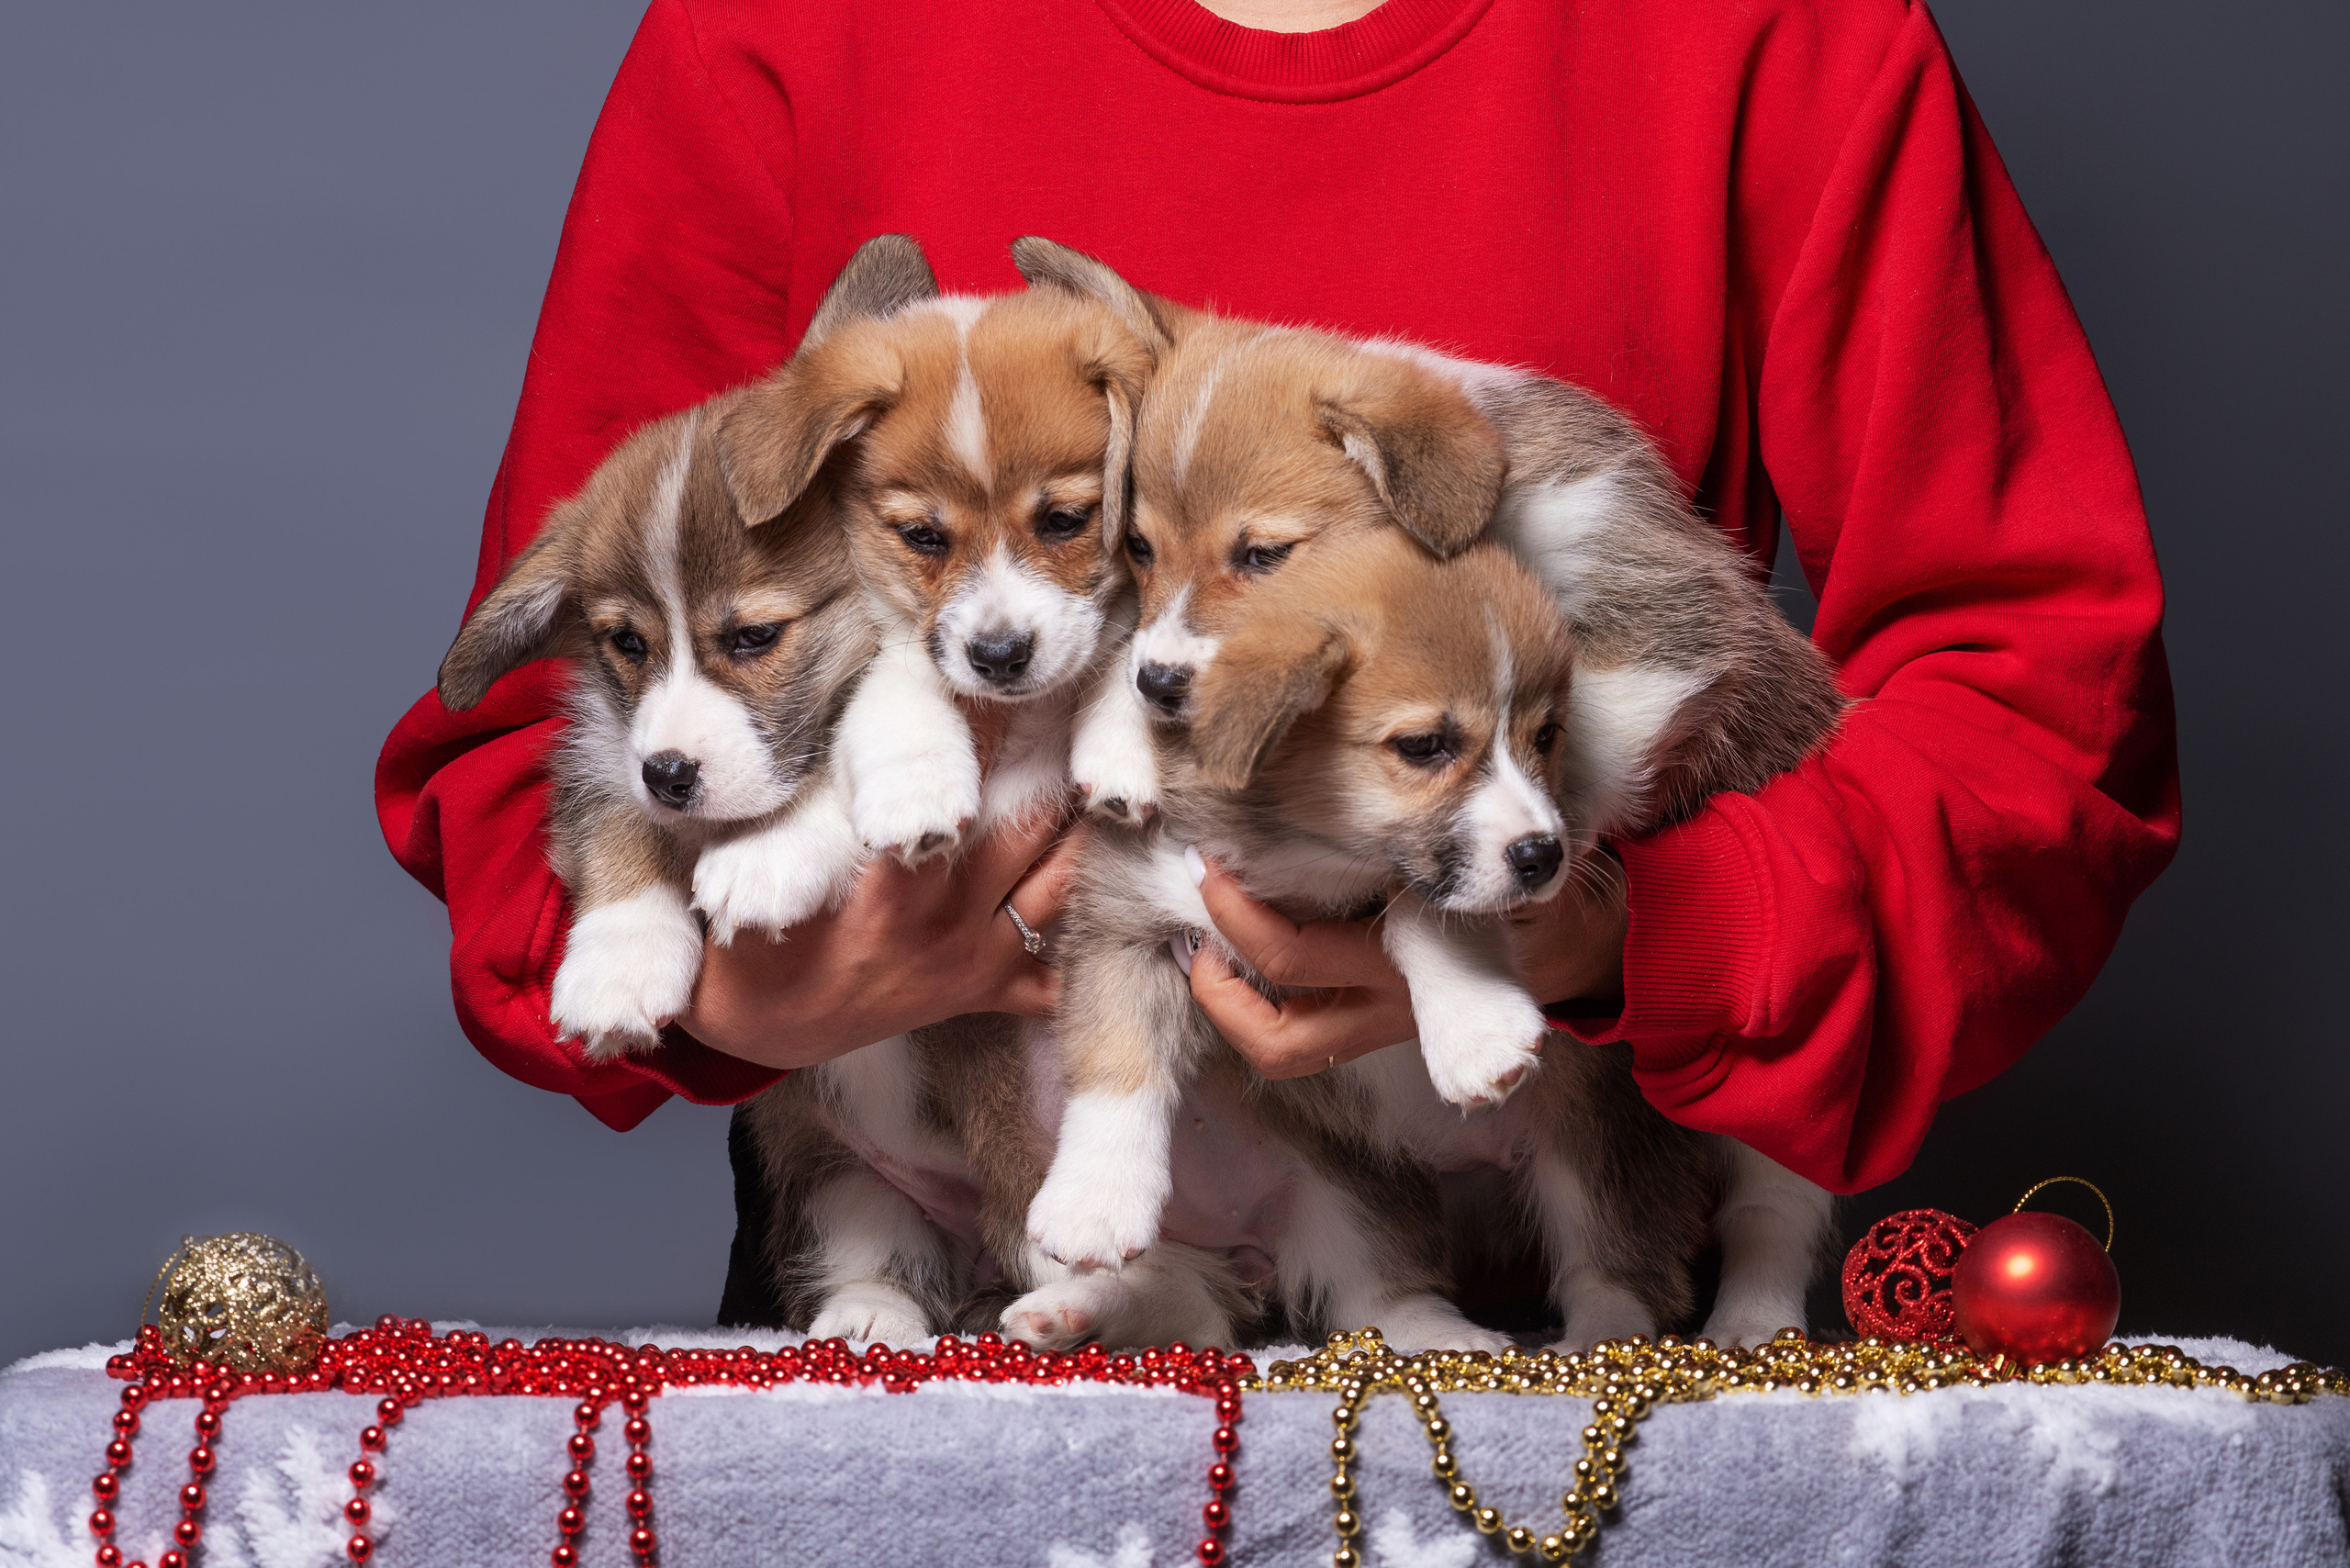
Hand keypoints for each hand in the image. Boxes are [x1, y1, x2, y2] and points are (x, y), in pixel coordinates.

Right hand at [679, 709, 1089, 1068]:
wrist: (758, 1025)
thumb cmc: (760, 930)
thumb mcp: (778, 865)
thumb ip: (826, 807)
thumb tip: (878, 719)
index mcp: (894, 890)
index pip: (955, 794)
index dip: (985, 732)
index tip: (1008, 684)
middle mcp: (948, 926)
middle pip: (1029, 834)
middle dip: (1056, 771)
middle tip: (1083, 713)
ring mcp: (975, 961)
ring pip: (1062, 889)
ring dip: (1086, 835)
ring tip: (1112, 778)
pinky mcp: (984, 992)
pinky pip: (1057, 974)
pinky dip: (1088, 940)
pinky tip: (1120, 897)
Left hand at [1187, 854, 1629, 1078]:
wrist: (1583, 949)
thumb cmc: (1537, 892)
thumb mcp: (1507, 867)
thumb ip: (1474, 847)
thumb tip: (1430, 801)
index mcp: (1408, 963)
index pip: (1295, 959)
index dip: (1237, 919)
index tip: (1206, 868)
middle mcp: (1387, 1007)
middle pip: (1279, 1033)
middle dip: (1219, 979)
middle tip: (1198, 911)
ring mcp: (1382, 1025)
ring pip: (1289, 1051)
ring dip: (1234, 1009)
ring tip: (1205, 949)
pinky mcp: (1378, 1024)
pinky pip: (1306, 1036)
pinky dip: (1263, 1002)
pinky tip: (1243, 950)